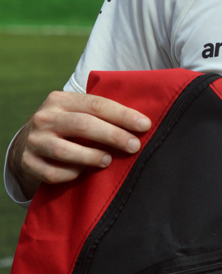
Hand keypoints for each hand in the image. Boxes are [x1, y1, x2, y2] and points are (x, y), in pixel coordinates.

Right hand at [8, 91, 151, 199]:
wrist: (25, 145)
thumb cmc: (65, 128)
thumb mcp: (76, 112)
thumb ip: (99, 114)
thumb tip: (140, 124)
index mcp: (60, 100)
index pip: (96, 104)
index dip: (122, 115)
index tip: (145, 125)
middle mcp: (44, 118)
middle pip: (83, 125)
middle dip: (113, 136)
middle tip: (134, 146)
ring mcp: (34, 141)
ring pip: (66, 151)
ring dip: (92, 157)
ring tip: (108, 160)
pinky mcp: (27, 163)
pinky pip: (54, 173)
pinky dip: (72, 174)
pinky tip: (83, 172)